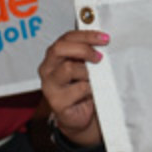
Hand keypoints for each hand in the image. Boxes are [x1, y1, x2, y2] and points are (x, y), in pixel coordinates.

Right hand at [39, 29, 109, 147]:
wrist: (78, 116)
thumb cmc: (81, 88)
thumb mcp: (84, 66)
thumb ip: (87, 53)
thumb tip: (102, 41)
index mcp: (54, 56)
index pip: (66, 38)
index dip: (86, 35)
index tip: (103, 38)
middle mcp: (47, 68)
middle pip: (60, 49)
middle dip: (83, 49)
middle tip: (99, 57)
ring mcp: (50, 85)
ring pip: (69, 68)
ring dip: (88, 73)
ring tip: (95, 80)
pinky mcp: (57, 102)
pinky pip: (79, 89)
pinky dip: (91, 89)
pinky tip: (93, 92)